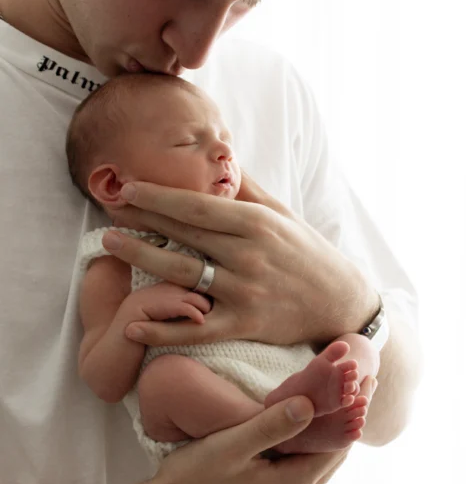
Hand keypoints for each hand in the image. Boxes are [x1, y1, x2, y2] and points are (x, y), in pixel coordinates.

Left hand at [102, 174, 379, 347]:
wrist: (340, 301)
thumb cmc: (306, 252)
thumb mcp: (282, 213)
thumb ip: (248, 187)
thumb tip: (222, 153)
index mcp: (256, 223)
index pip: (198, 205)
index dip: (159, 195)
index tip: (128, 186)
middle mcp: (249, 255)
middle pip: (185, 234)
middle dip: (142, 219)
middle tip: (107, 208)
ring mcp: (246, 292)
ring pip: (184, 275)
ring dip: (142, 259)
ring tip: (109, 246)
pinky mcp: (246, 325)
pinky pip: (198, 329)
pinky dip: (165, 329)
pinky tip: (134, 325)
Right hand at [145, 394, 351, 483]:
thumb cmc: (192, 481)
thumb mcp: (231, 446)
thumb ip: (272, 425)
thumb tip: (311, 403)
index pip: (338, 444)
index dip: (353, 409)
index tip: (366, 378)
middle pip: (333, 455)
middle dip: (347, 419)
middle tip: (360, 384)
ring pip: (318, 466)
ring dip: (329, 435)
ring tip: (340, 403)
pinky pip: (301, 475)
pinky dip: (309, 450)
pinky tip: (303, 433)